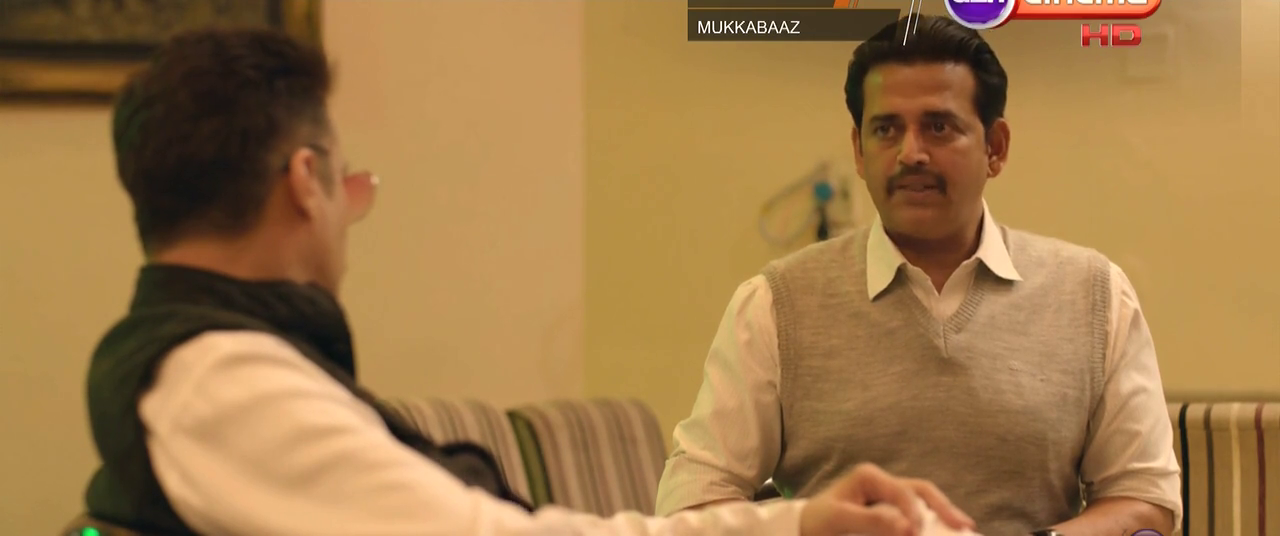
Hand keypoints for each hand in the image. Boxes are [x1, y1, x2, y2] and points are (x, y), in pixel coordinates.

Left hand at [798, 463, 976, 535]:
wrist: (806, 528)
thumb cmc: (819, 521)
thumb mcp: (839, 519)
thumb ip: (872, 520)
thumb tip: (907, 526)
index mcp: (869, 476)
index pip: (903, 491)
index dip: (914, 513)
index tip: (916, 533)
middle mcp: (883, 483)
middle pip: (921, 490)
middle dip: (943, 506)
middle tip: (964, 525)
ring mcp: (888, 496)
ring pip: (924, 499)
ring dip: (943, 512)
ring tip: (964, 526)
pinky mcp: (890, 510)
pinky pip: (916, 512)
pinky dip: (932, 519)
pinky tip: (946, 529)